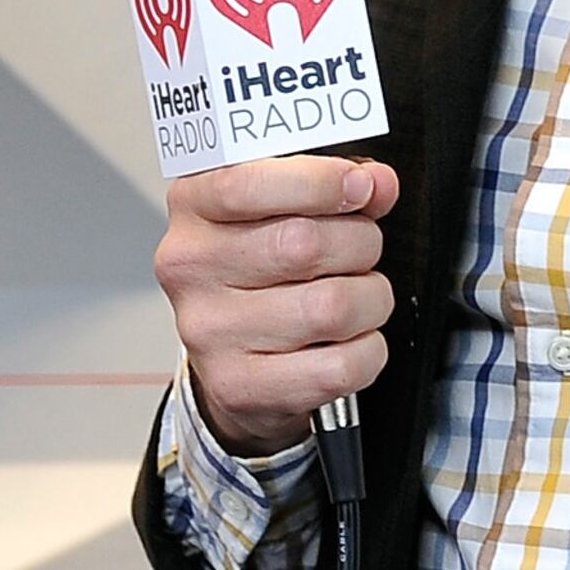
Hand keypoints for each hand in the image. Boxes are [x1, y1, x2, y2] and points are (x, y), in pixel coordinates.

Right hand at [155, 155, 401, 457]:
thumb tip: (377, 183)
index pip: (247, 185)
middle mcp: (192, 269)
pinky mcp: (239, 386)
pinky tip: (347, 340)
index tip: (360, 186)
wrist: (237, 356)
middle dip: (361, 243)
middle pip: (305, 245)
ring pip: (332, 308)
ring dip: (370, 299)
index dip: (320, 182)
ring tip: (355, 296)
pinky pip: (340, 366)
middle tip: (359, 251)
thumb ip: (333, 184)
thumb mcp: (286, 205)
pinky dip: (367, 350)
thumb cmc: (264, 266)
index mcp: (194, 206)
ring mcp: (210, 333)